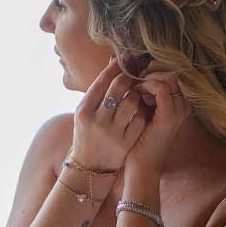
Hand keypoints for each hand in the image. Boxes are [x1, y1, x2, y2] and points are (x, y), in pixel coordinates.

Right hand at [70, 56, 149, 170]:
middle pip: (118, 87)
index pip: (102, 81)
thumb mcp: (85, 113)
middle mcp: (97, 121)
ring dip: (137, 93)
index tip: (125, 60)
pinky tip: (140, 109)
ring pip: (132, 101)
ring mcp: (112, 133)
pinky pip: (140, 118)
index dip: (115, 67)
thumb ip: (98, 91)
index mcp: (83, 111)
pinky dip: (142, 110)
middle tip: (133, 75)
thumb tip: (114, 61)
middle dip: (128, 77)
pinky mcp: (126, 143)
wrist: (90, 166)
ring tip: (136, 93)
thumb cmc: (87, 132)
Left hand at [122, 61, 190, 174]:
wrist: (141, 165)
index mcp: (178, 102)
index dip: (155, 65)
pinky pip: (161, 88)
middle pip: (174, 71)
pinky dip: (147, 85)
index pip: (173, 71)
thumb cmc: (138, 138)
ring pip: (169, 76)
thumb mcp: (140, 108)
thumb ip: (139, 89)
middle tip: (134, 72)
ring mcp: (179, 110)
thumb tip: (124, 64)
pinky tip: (136, 92)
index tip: (136, 69)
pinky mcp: (169, 116)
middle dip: (152, 67)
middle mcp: (183, 105)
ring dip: (148, 76)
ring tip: (134, 83)